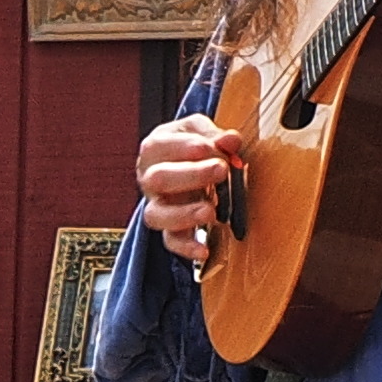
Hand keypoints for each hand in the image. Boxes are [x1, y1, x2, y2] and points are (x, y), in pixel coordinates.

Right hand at [136, 110, 245, 267]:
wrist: (185, 166)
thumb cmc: (192, 146)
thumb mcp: (200, 131)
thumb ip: (215, 134)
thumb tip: (231, 141)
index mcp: (154, 149)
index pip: (159, 147)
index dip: (186, 147)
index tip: (212, 147)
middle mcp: (150, 178)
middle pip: (158, 179)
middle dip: (191, 175)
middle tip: (221, 169)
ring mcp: (157, 205)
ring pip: (157, 215)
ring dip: (185, 214)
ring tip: (211, 211)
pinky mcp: (169, 228)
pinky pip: (171, 242)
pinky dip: (187, 248)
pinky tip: (204, 250)